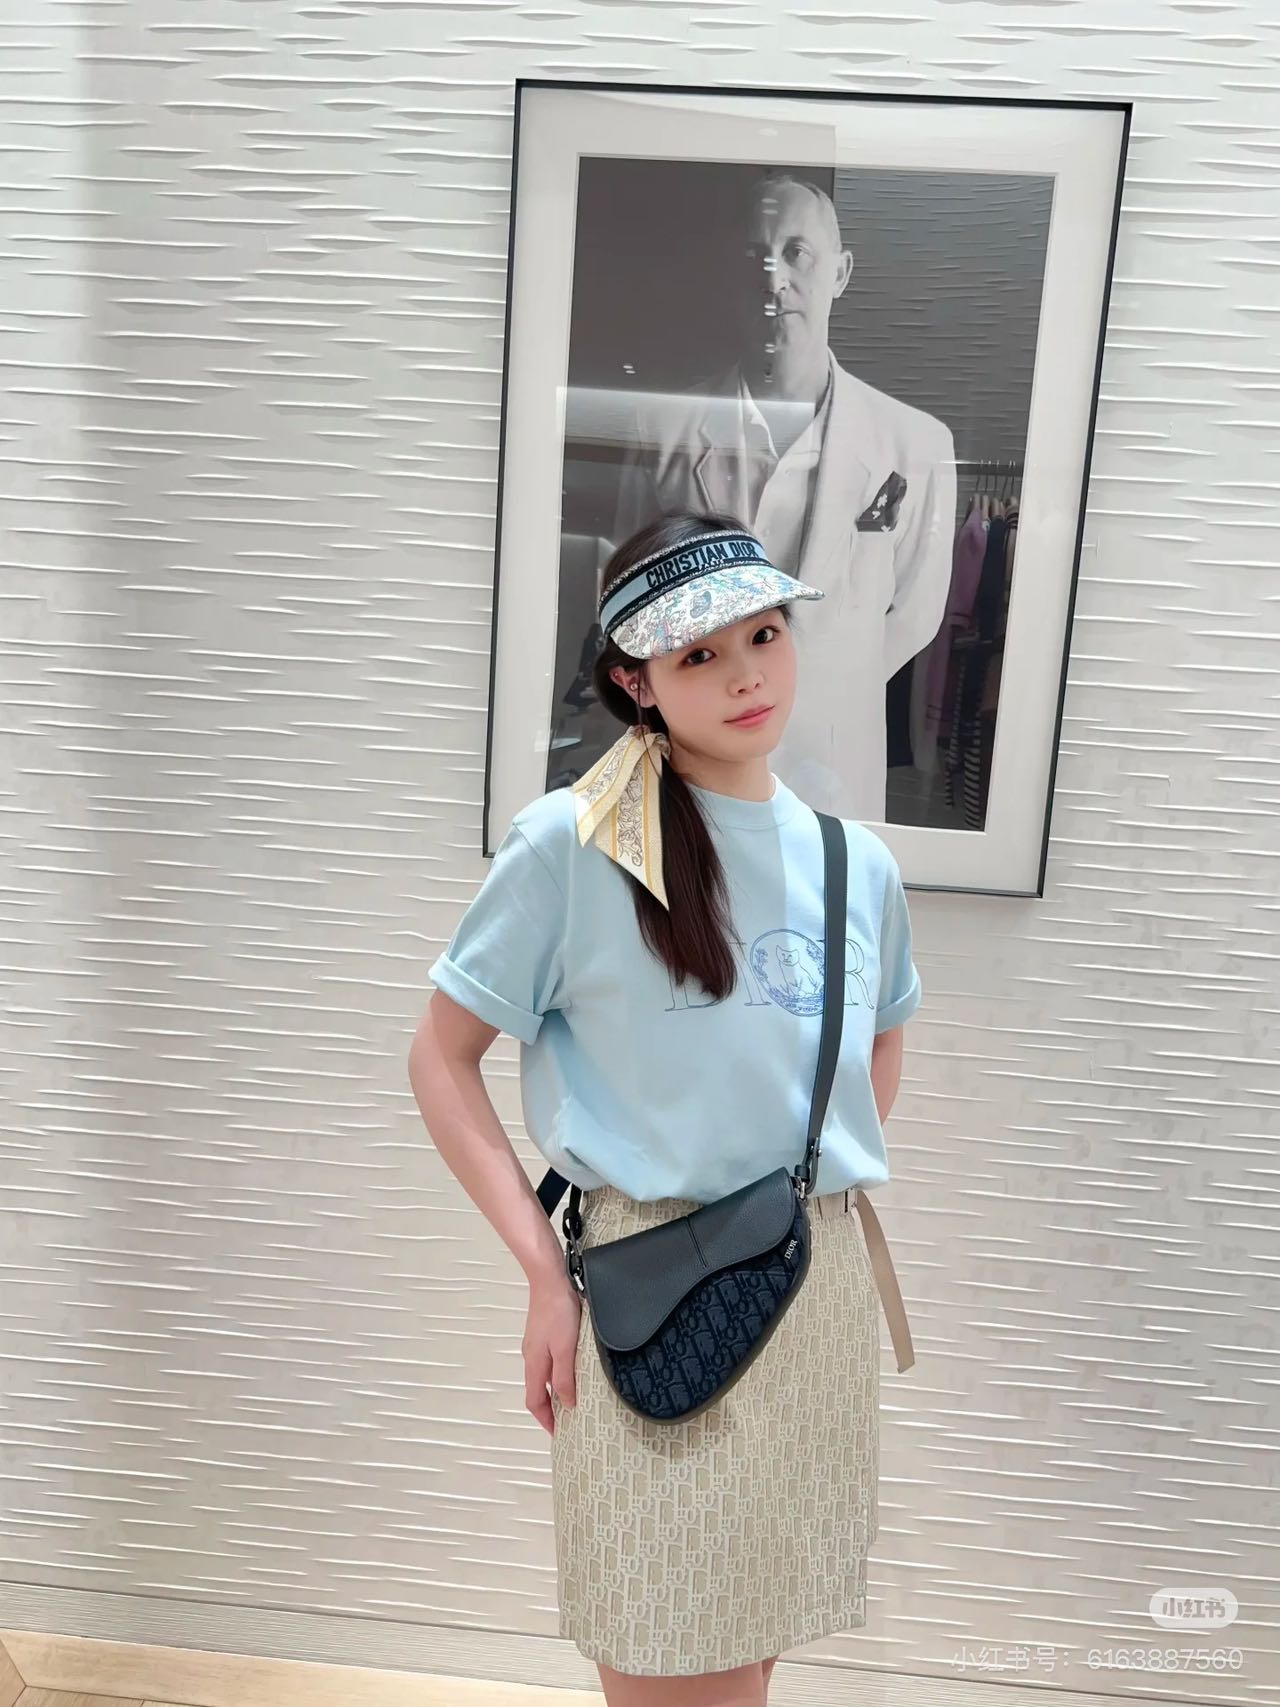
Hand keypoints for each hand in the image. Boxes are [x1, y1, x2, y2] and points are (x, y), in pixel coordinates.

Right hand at [523, 1269, 581, 1435]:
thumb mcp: (565, 1349)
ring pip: (543, 1376)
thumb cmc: (557, 1311)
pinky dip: (557, 1373)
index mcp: (534, 1364)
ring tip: (573, 1398)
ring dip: (554, 1391)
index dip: (546, 1421)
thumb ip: (564, 1377)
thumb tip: (567, 1403)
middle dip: (550, 1409)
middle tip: (568, 1420)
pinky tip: (572, 1369)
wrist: (550, 1279)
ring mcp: (537, 1344)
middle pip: (537, 1391)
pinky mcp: (544, 1333)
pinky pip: (548, 1361)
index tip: (558, 1433)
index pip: (535, 1402)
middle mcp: (532, 1356)